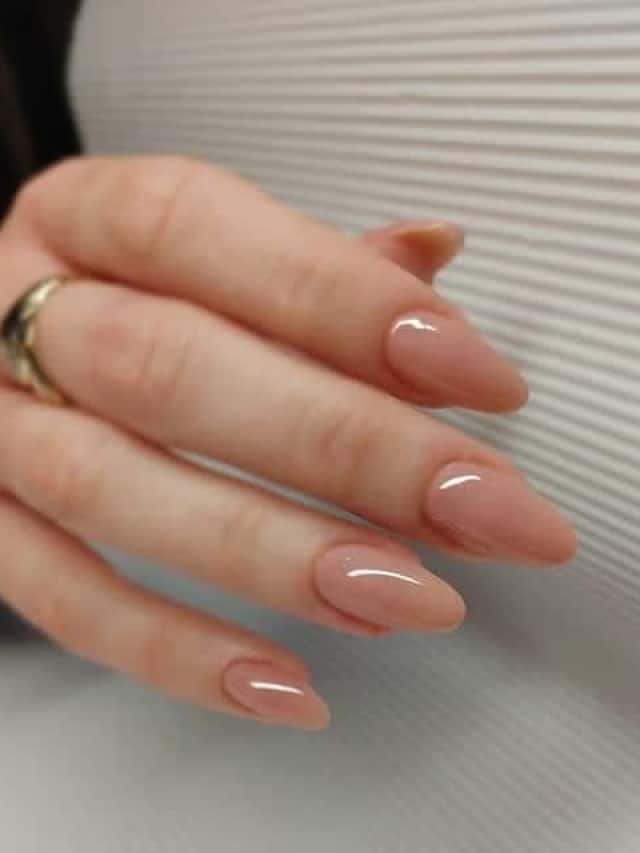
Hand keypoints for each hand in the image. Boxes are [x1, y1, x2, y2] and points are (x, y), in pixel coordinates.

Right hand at [0, 157, 575, 728]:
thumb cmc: (122, 293)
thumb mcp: (203, 250)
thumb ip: (317, 262)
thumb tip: (433, 253)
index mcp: (86, 218)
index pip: (204, 231)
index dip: (346, 302)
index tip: (477, 375)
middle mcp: (17, 313)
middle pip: (172, 371)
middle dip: (346, 446)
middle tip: (479, 506)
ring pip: (116, 491)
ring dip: (277, 555)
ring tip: (407, 596)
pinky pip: (63, 600)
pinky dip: (177, 652)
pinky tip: (290, 686)